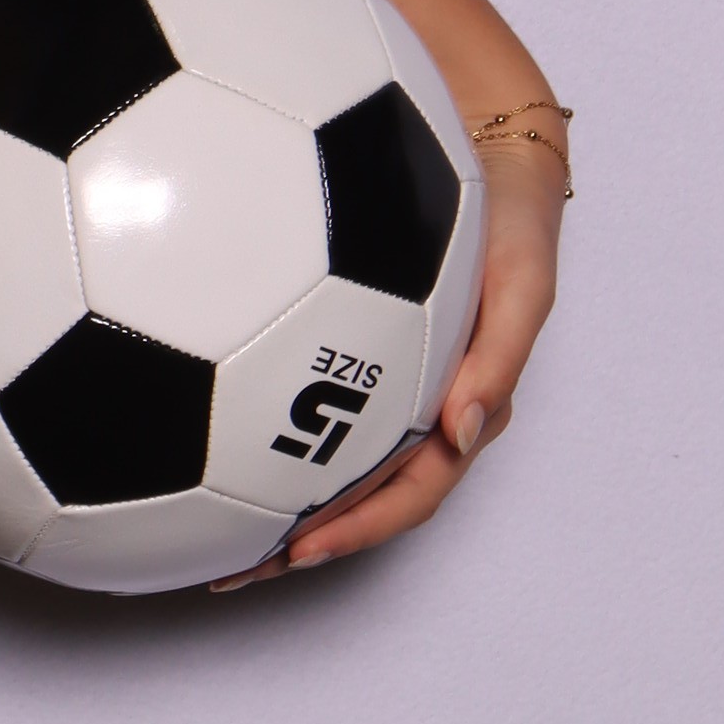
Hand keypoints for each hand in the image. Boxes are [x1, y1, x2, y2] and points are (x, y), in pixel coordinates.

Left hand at [214, 132, 568, 587]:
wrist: (481, 155)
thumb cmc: (508, 224)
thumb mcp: (523, 282)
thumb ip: (501, 353)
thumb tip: (465, 426)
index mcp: (460, 409)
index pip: (410, 493)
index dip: (358, 529)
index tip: (298, 551)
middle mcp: (417, 409)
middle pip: (355, 495)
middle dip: (296, 541)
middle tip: (229, 568)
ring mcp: (381, 383)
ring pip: (325, 461)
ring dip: (270, 503)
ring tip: (205, 531)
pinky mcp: (346, 344)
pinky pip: (300, 396)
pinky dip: (256, 426)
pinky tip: (199, 429)